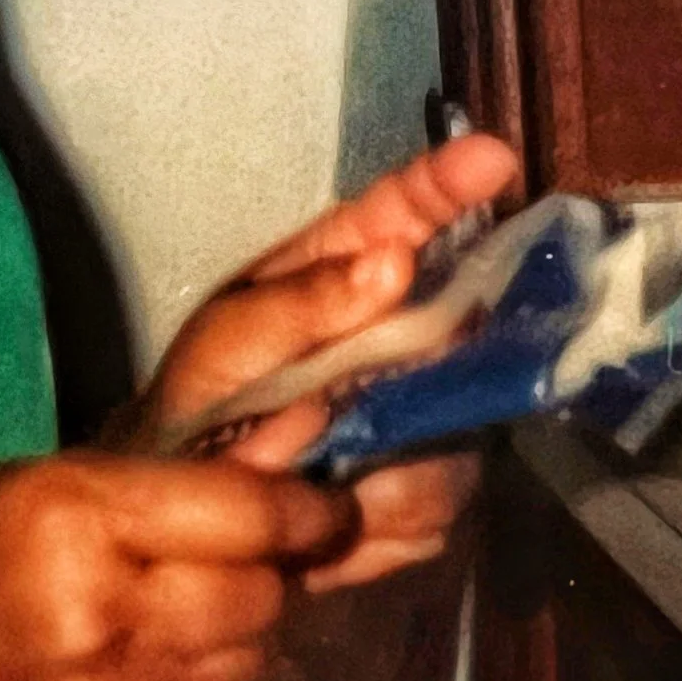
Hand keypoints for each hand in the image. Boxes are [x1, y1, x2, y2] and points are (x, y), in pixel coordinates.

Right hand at [0, 452, 353, 680]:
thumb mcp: (32, 489)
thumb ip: (155, 483)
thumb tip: (290, 466)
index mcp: (75, 528)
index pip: (245, 516)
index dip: (305, 512)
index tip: (331, 513)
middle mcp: (108, 632)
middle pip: (260, 601)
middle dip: (257, 580)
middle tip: (216, 573)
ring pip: (247, 676)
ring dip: (225, 651)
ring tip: (163, 636)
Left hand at [130, 134, 521, 590]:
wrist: (188, 522)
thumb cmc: (196, 404)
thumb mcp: (227, 344)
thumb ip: (302, 304)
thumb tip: (396, 259)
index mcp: (343, 272)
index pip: (404, 211)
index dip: (449, 183)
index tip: (494, 158)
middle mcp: (399, 334)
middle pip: (468, 318)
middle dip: (450, 350)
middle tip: (393, 378)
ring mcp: (423, 414)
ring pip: (462, 425)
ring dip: (393, 455)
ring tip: (309, 469)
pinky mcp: (427, 492)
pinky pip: (440, 505)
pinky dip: (382, 515)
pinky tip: (330, 513)